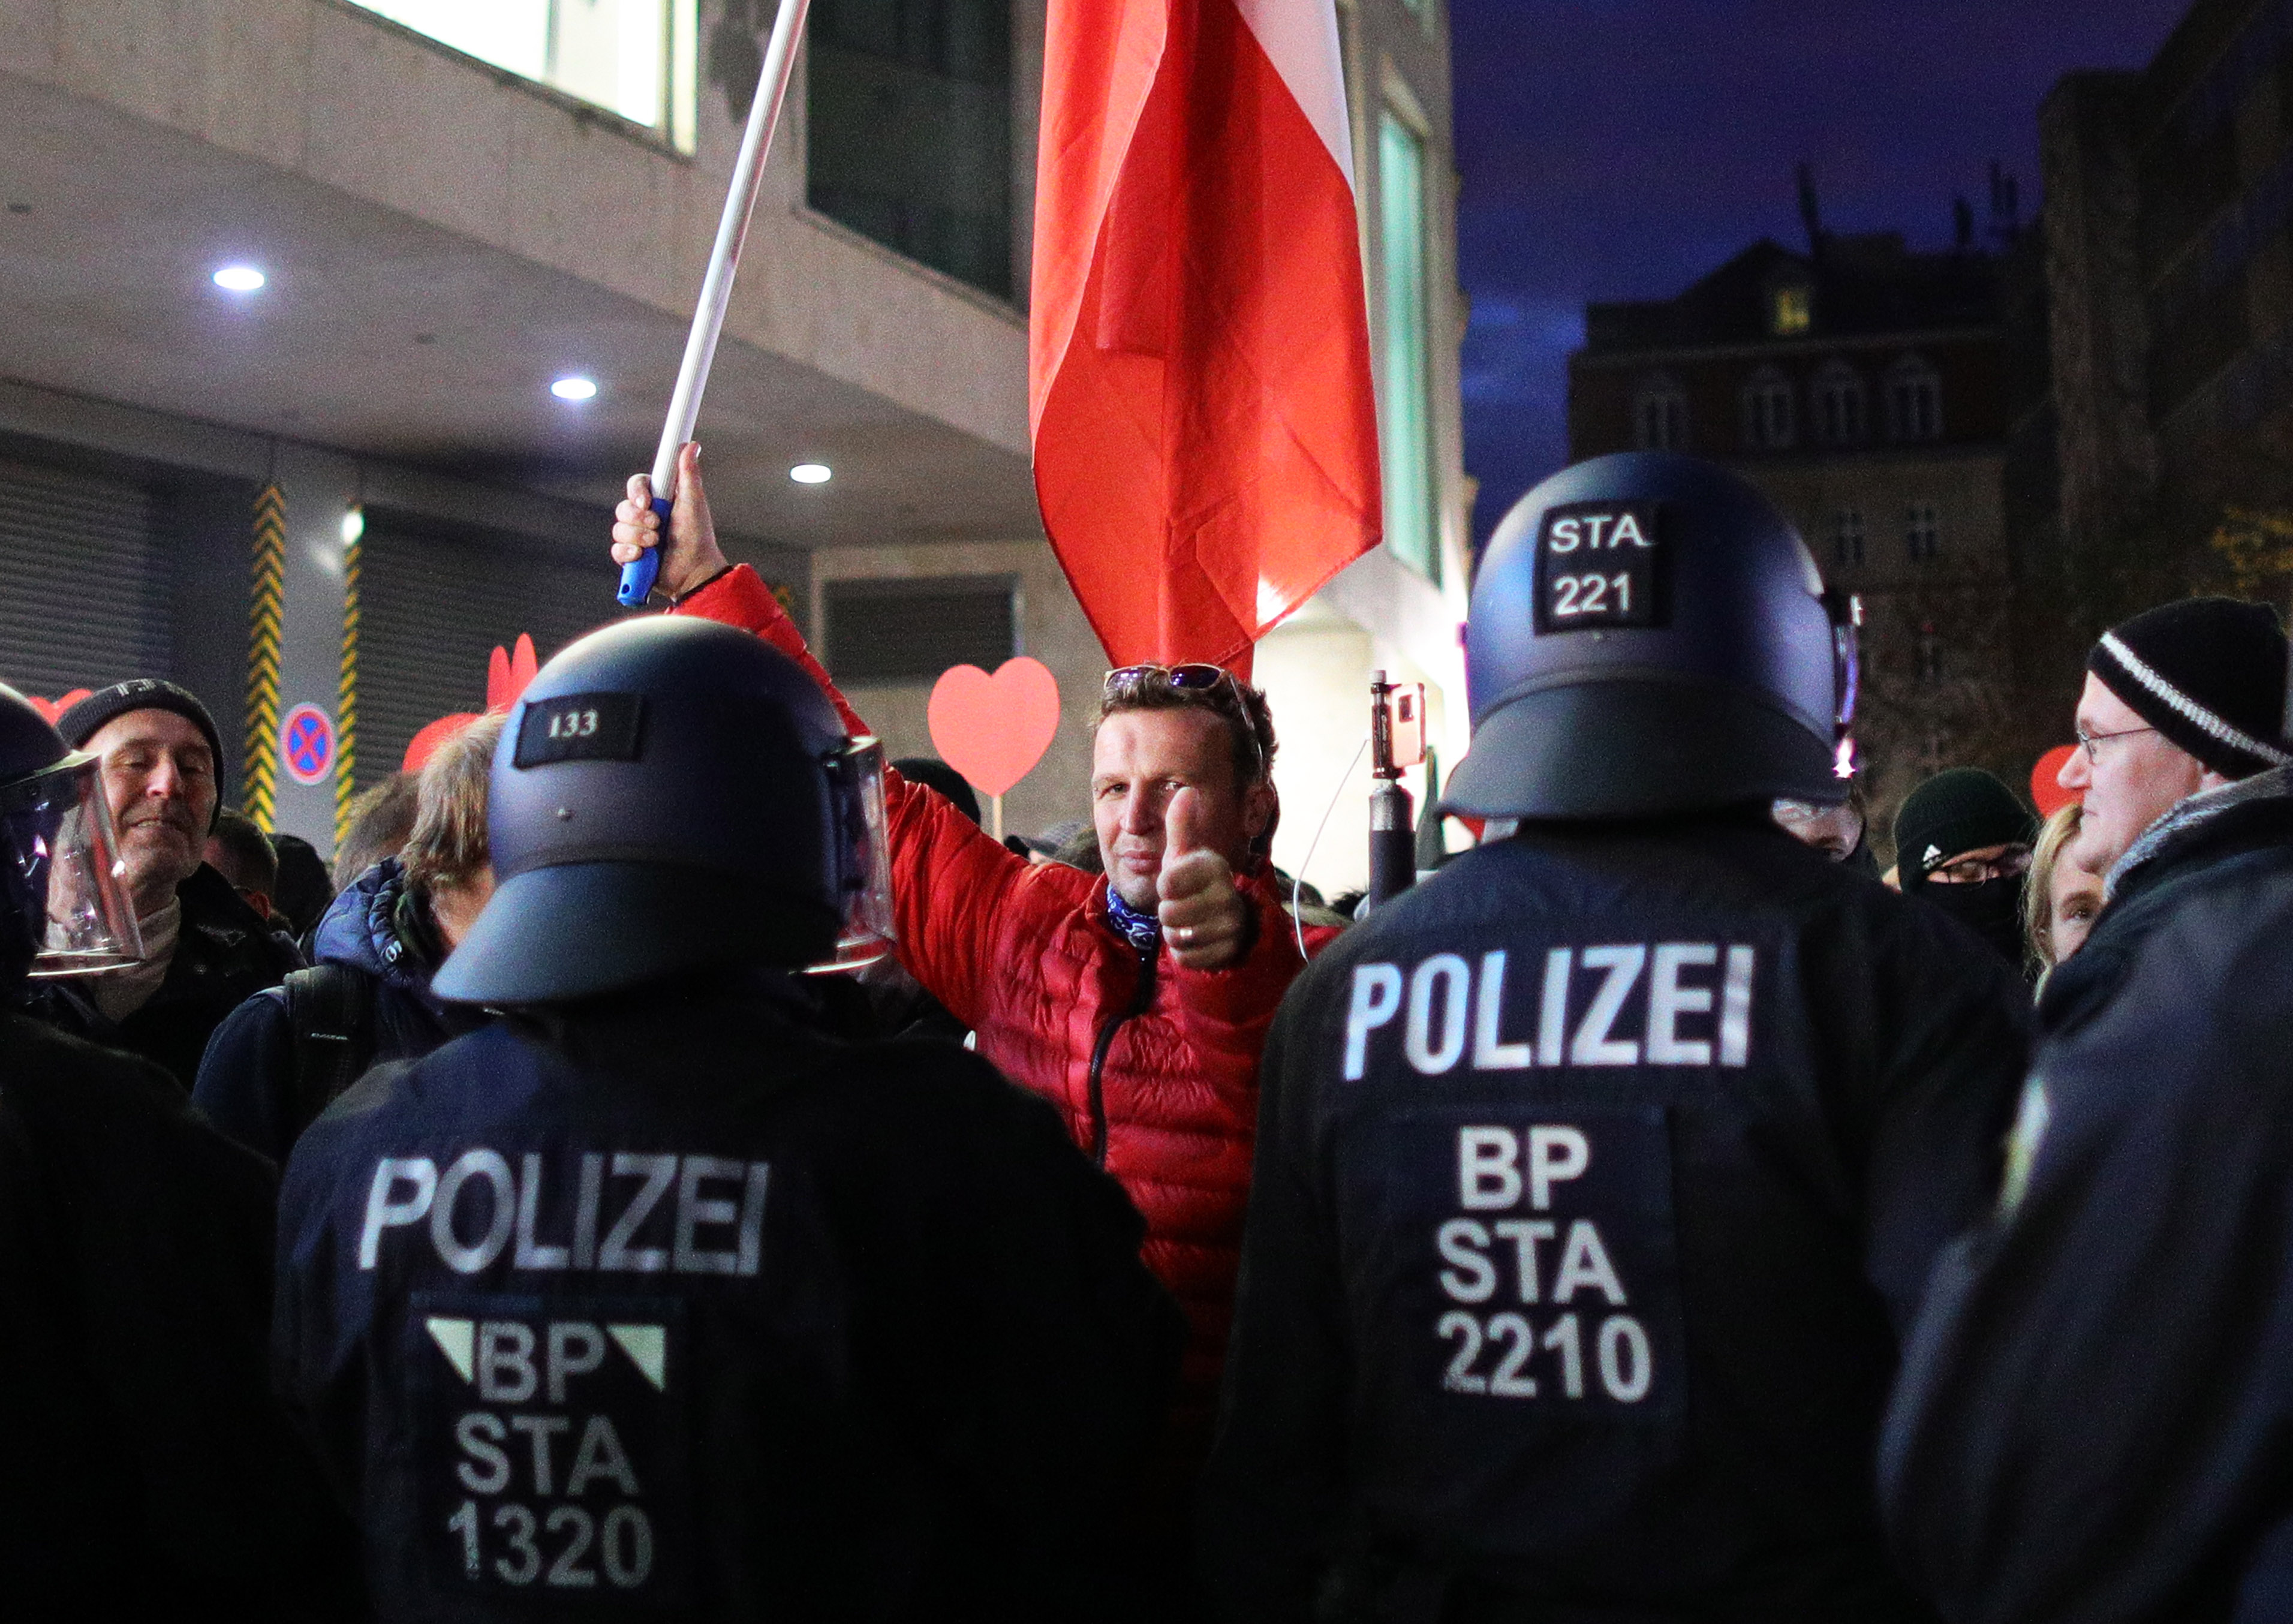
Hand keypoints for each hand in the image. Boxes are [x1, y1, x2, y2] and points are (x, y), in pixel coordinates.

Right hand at [611, 441, 730, 599]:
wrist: (696, 572)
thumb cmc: (698, 537)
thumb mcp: (694, 502)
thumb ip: (688, 473)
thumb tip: (691, 445)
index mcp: (658, 501)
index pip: (636, 486)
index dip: (636, 492)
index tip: (646, 502)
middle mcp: (644, 517)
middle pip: (623, 508)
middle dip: (639, 519)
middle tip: (658, 527)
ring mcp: (636, 537)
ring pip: (619, 529)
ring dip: (637, 537)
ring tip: (656, 545)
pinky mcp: (631, 556)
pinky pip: (616, 550)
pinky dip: (628, 553)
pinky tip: (643, 557)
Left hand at [1157, 787, 1248, 970]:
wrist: (1222, 918)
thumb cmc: (1194, 883)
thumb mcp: (1184, 855)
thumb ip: (1181, 826)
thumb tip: (1185, 790)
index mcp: (1214, 867)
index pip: (1168, 882)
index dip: (1164, 886)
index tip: (1176, 883)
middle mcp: (1227, 894)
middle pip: (1169, 912)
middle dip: (1168, 913)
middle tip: (1183, 906)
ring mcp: (1231, 924)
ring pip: (1177, 936)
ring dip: (1175, 933)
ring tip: (1189, 922)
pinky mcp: (1228, 951)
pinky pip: (1186, 958)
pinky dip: (1184, 953)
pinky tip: (1197, 940)